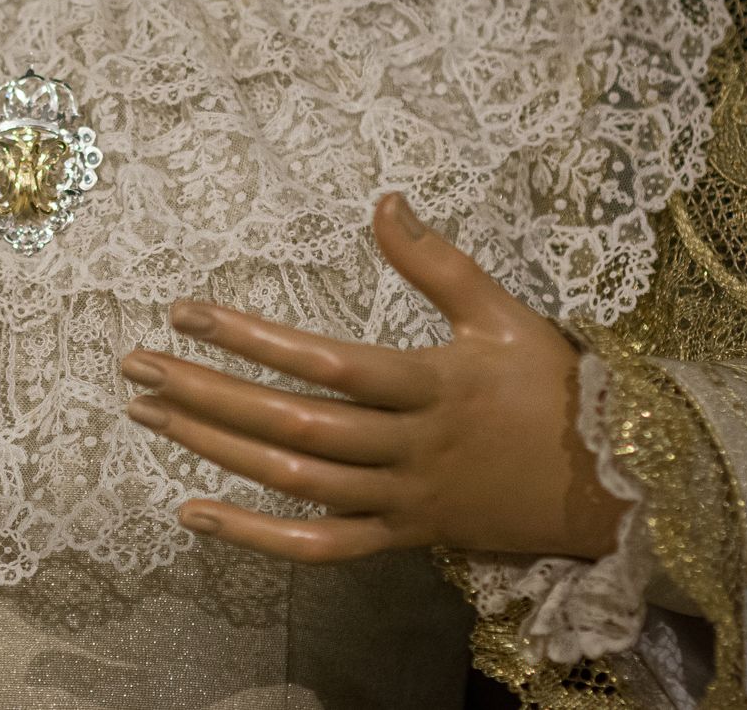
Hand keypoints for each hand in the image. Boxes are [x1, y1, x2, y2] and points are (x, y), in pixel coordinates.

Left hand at [119, 194, 630, 563]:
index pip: (327, 360)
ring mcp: (400, 499)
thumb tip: (383, 199)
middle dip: (205, 393)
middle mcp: (409, 446)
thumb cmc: (552, 387)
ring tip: (146, 415)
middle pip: (292, 423)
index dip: (251, 337)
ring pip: (294, 482)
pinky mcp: (399, 539)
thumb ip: (437, 261)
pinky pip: (319, 547)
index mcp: (433, 384)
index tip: (185, 311)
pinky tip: (192, 513)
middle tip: (134, 366)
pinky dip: (253, 538)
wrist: (612, 485)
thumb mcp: (504, 313)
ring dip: (214, 448)